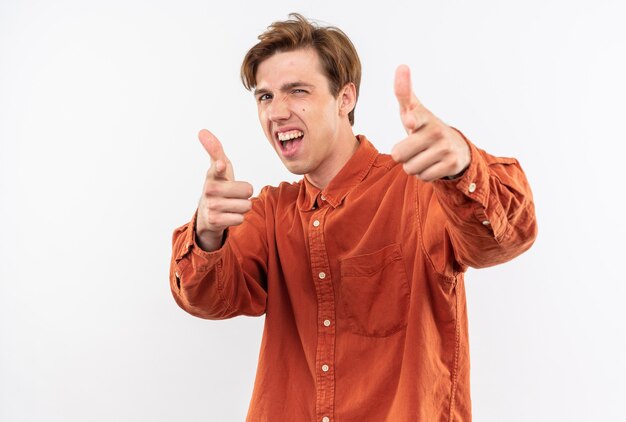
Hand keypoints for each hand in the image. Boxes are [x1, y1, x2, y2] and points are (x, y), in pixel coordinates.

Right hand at [195, 129, 253, 251]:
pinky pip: (240, 218)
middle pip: (247, 190)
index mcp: (212, 175)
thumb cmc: (218, 185)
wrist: (207, 214)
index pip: (217, 168)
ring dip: (242, 206)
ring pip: (246, 205)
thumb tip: (202, 131)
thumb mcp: (219, 167)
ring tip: (230, 205)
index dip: (220, 167)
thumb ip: (215, 150)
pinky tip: (227, 215)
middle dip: (245, 193)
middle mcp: (210, 190)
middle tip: (234, 194)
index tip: (220, 165)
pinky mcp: (214, 221)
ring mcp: (211, 206)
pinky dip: (238, 218)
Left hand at [390, 65, 469, 181]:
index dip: (410, 119)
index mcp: (422, 117)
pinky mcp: (451, 164)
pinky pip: (423, 177)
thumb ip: (403, 91)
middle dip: (402, 156)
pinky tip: (433, 164)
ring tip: (424, 155)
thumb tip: (402, 65)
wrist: (456, 147)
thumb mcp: (413, 110)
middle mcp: (435, 131)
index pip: (413, 115)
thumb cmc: (425, 127)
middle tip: (414, 148)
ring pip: (410, 169)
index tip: (410, 120)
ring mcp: (445, 148)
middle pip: (398, 155)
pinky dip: (424, 174)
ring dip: (413, 166)